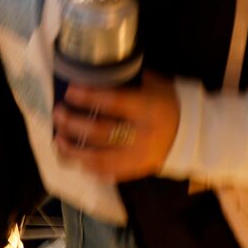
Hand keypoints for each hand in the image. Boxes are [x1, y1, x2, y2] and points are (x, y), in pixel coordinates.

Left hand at [54, 82, 179, 183]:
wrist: (189, 134)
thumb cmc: (168, 104)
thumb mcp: (155, 85)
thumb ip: (128, 81)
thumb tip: (95, 75)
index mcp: (148, 110)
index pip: (114, 103)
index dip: (90, 98)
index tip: (70, 92)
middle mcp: (142, 136)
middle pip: (102, 133)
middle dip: (75, 124)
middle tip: (58, 114)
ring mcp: (138, 157)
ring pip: (100, 158)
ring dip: (75, 150)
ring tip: (58, 139)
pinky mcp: (135, 171)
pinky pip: (108, 173)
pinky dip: (88, 167)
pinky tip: (74, 159)